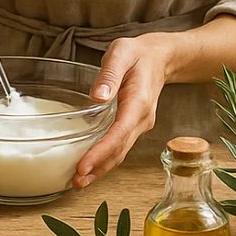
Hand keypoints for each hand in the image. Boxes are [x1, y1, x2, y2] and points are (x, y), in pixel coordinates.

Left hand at [72, 36, 169, 187]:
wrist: (160, 58)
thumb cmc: (138, 54)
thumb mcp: (121, 53)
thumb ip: (109, 74)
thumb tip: (98, 96)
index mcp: (139, 102)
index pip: (119, 133)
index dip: (101, 151)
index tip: (83, 165)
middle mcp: (141, 119)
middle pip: (119, 150)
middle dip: (98, 168)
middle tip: (76, 181)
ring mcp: (139, 125)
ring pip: (120, 153)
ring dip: (101, 169)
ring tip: (79, 182)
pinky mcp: (133, 126)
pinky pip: (119, 147)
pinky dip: (105, 160)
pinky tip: (91, 167)